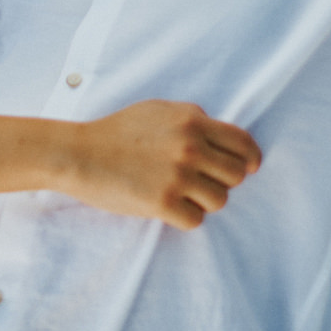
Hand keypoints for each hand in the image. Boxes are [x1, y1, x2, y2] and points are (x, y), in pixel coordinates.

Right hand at [69, 100, 261, 230]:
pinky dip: (185, 217)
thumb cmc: (117, 132)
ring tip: (182, 195)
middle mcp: (190, 147)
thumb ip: (192, 118)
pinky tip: (167, 207)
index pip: (242, 143)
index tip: (248, 168)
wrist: (79, 154)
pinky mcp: (162, 203)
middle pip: (235, 176)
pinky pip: (196, 220)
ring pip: (220, 200)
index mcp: (192, 121)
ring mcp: (177, 176)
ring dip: (204, 201)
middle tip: (199, 182)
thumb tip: (220, 133)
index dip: (250, 159)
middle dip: (221, 181)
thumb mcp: (158, 110)